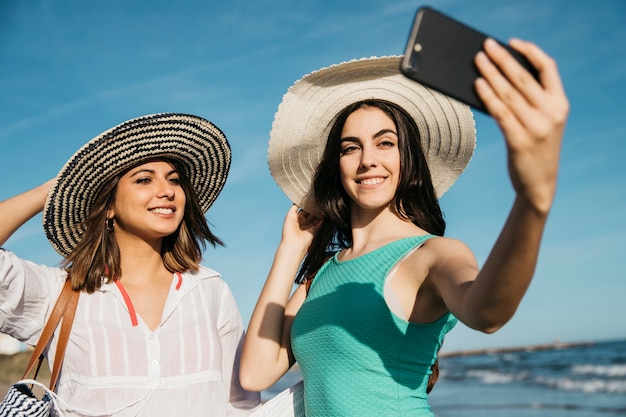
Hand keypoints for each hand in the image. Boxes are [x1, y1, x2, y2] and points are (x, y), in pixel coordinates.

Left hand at [281, 204, 320, 249]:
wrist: (293, 244)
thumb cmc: (289, 231)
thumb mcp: (289, 215)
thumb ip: (294, 207)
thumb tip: (299, 200)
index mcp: (296, 219)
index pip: (304, 210)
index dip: (307, 205)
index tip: (312, 199)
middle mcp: (303, 223)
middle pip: (310, 213)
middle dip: (314, 208)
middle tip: (318, 202)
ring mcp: (309, 227)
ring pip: (315, 218)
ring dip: (318, 213)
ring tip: (322, 206)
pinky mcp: (315, 231)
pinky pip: (320, 224)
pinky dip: (322, 219)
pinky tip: (324, 213)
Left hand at [475, 38, 569, 213]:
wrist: (539, 185)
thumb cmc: (535, 149)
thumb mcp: (541, 122)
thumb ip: (529, 102)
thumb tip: (497, 76)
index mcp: (560, 104)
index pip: (548, 68)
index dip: (529, 52)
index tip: (511, 43)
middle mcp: (551, 113)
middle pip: (522, 78)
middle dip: (502, 59)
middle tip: (485, 46)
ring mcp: (536, 127)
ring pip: (509, 93)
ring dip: (491, 74)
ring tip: (477, 61)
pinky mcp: (519, 141)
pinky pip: (500, 113)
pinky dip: (488, 96)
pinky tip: (478, 85)